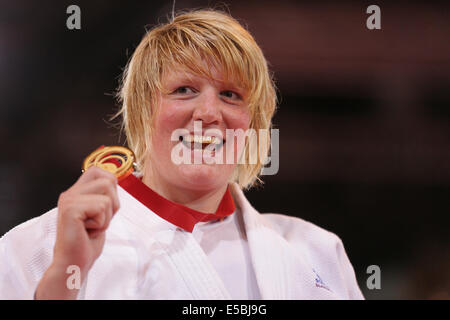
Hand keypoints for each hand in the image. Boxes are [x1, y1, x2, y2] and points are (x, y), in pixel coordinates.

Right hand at [35, 166, 119, 298]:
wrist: (74, 263)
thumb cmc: (87, 242)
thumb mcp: (100, 213)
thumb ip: (104, 195)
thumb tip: (114, 179)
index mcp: (75, 192)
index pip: (98, 170)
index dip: (110, 186)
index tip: (103, 208)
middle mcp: (70, 193)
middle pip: (108, 180)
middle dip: (113, 203)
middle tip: (98, 220)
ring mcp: (69, 200)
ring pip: (107, 194)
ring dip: (107, 215)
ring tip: (92, 226)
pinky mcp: (70, 209)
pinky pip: (101, 206)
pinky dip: (102, 223)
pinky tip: (88, 231)